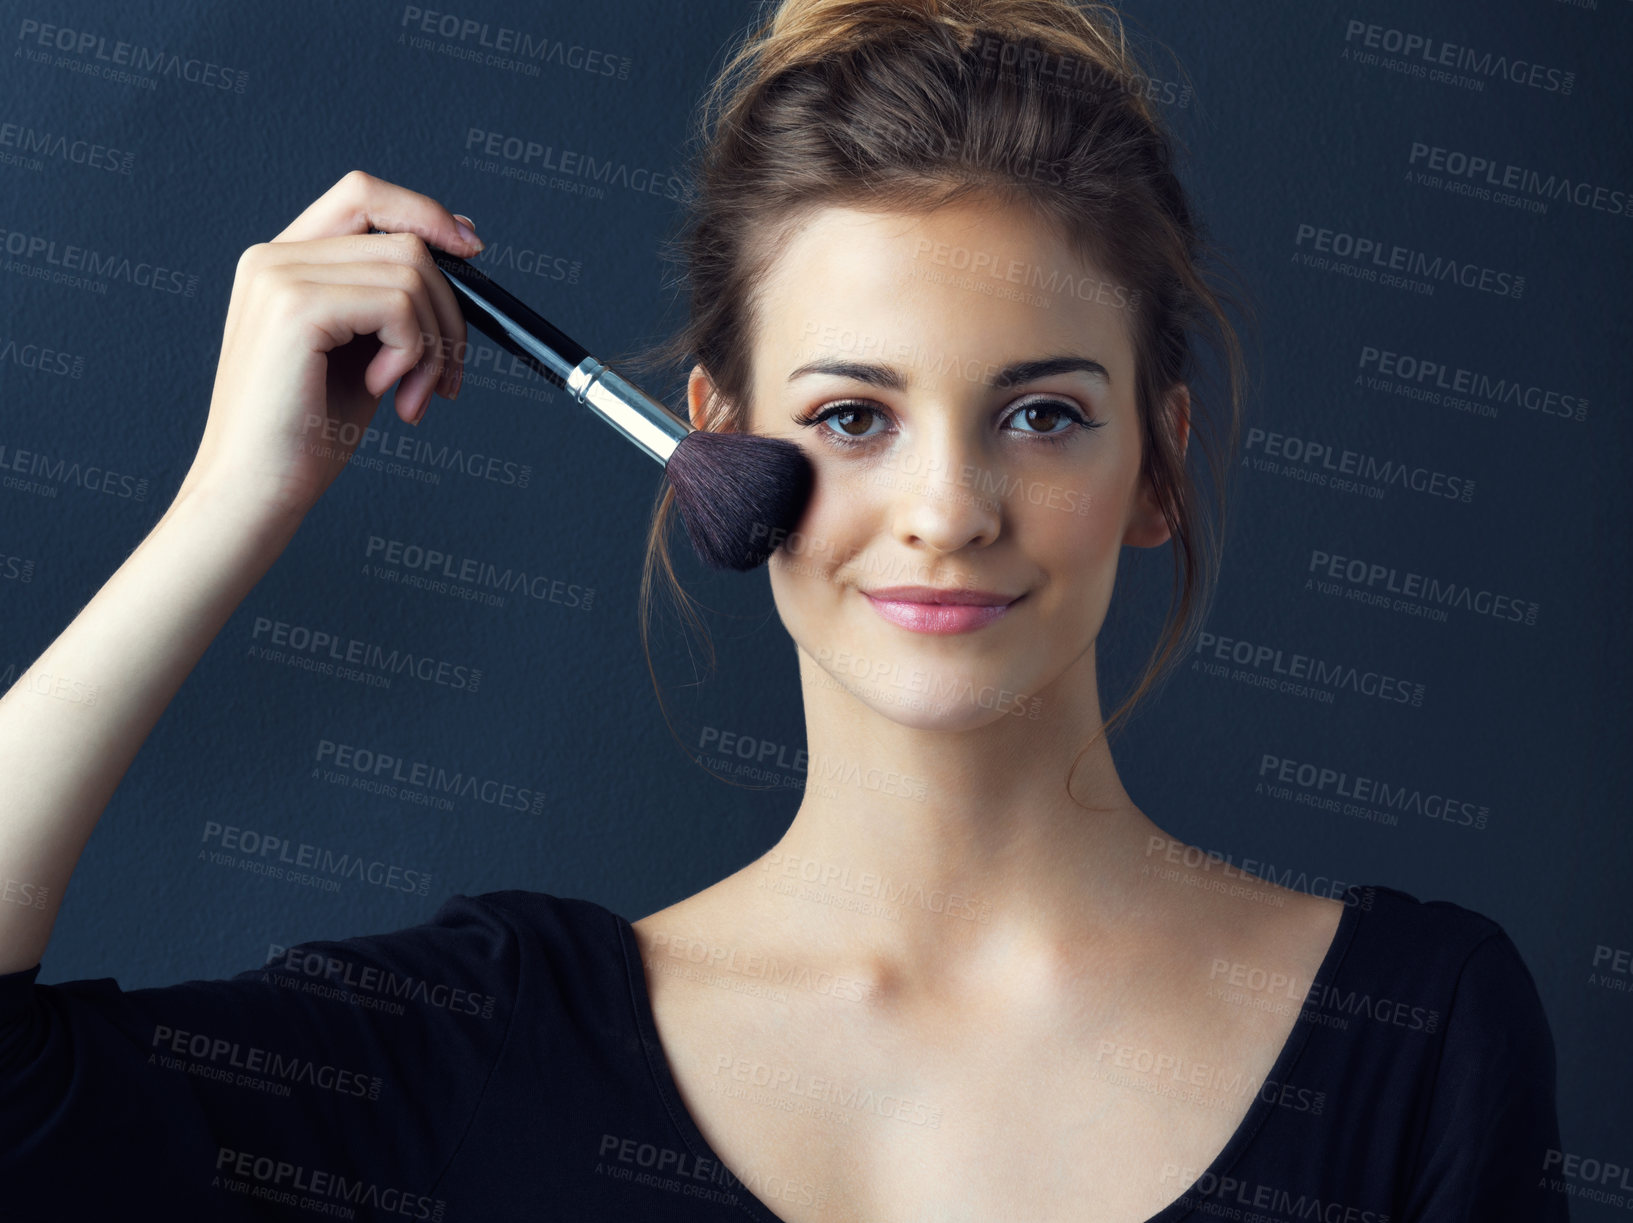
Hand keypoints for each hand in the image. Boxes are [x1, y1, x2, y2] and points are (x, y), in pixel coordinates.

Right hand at [178, 169, 481, 524]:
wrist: (255, 490)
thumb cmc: (307, 434)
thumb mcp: (362, 351)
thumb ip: (392, 300)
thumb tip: (459, 250)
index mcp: (283, 261)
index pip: (364, 195)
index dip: (425, 212)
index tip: (472, 252)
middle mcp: (274, 256)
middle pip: (404, 238)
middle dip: (450, 310)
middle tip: (448, 376)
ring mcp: (280, 276)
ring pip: (413, 272)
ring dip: (435, 343)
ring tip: (415, 397)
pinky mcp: (296, 307)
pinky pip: (399, 305)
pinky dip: (413, 354)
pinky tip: (386, 393)